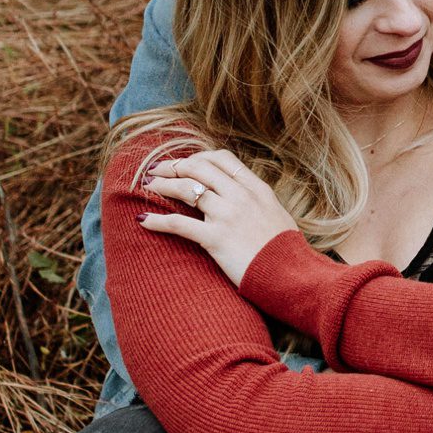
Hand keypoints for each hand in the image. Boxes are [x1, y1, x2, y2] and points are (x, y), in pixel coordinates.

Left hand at [138, 146, 300, 289]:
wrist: (290, 275)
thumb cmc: (286, 251)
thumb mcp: (277, 215)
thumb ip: (257, 201)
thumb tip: (242, 196)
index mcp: (256, 188)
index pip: (222, 159)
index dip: (198, 157)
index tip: (185, 163)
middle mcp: (240, 196)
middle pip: (199, 167)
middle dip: (174, 165)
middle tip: (157, 170)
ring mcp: (227, 215)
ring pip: (186, 189)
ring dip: (162, 185)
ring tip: (148, 186)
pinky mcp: (215, 238)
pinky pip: (178, 224)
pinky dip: (157, 220)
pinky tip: (142, 220)